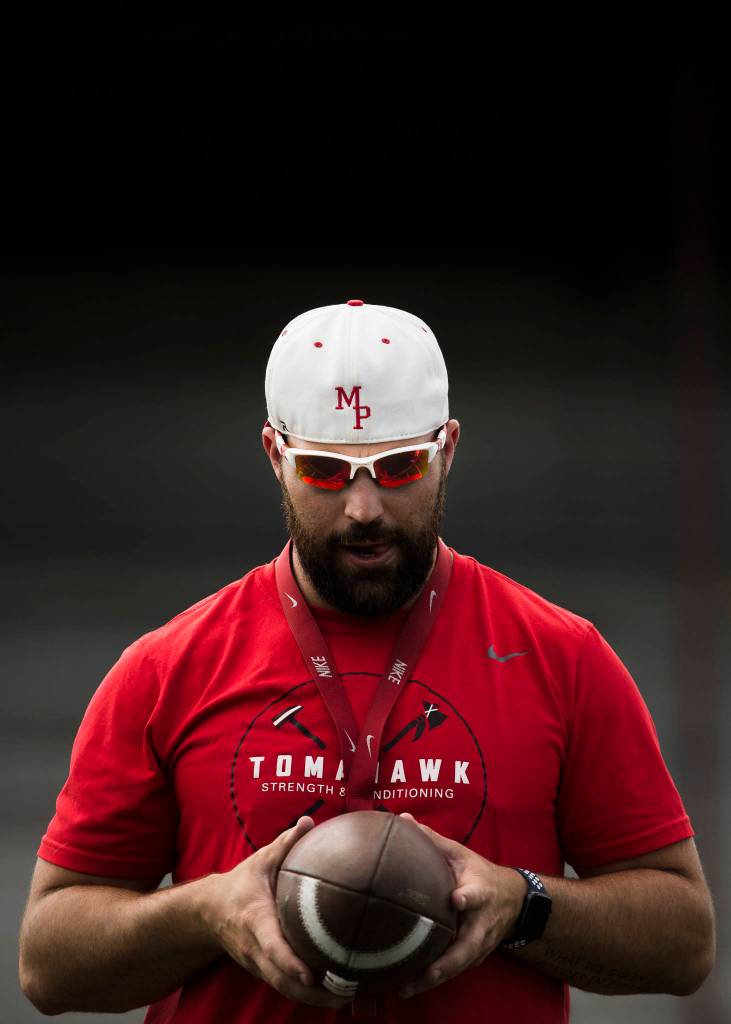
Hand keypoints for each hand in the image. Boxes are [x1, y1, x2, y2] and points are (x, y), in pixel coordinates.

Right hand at [203, 816, 348, 1008]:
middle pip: (281, 979)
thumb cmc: (242, 883)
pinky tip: (334, 993)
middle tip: (346, 991)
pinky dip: (307, 996)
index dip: (290, 962)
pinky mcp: (262, 970)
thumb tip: (309, 821)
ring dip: (314, 999)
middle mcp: (255, 948)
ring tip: (347, 996)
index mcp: (255, 919)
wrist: (209, 911)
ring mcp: (257, 963)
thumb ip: (285, 843)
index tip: (311, 974)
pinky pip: (284, 987)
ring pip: (284, 989)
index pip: (272, 945)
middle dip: (312, 992)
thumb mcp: (260, 860)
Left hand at [397, 813, 525, 998]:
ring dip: (434, 978)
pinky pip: (454, 970)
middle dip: (447, 961)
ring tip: (406, 988)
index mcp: (481, 892)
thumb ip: (432, 840)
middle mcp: (482, 922)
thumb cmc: (479, 874)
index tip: (457, 900)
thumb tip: (402, 820)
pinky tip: (409, 986)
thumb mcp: (461, 854)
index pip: (476, 895)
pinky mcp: (474, 957)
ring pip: (458, 965)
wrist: (515, 901)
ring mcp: (480, 944)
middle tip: (426, 972)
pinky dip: (434, 980)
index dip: (468, 898)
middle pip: (467, 946)